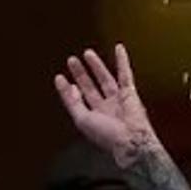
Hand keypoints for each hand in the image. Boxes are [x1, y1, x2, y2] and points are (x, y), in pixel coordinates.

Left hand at [53, 42, 161, 164]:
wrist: (130, 140)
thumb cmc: (107, 135)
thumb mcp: (82, 120)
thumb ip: (73, 103)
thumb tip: (69, 87)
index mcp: (93, 118)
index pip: (78, 100)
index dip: (68, 90)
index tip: (60, 77)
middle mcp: (105, 109)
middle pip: (90, 87)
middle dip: (81, 74)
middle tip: (72, 61)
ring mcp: (118, 100)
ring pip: (105, 79)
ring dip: (96, 66)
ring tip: (87, 53)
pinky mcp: (130, 93)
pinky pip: (125, 74)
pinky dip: (123, 61)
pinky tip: (119, 49)